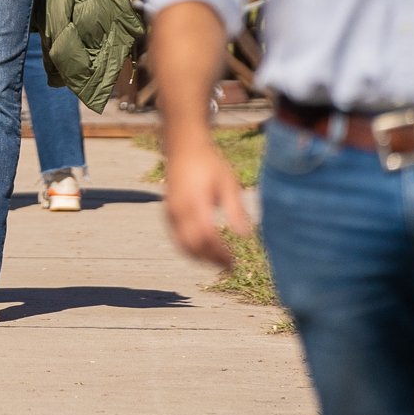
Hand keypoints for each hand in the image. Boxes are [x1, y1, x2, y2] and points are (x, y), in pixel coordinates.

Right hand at [163, 135, 253, 267]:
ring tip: (218, 263)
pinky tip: (204, 251)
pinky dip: (189, 249)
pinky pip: (176, 237)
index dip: (219, 254)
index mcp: (195, 202)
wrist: (184, 147)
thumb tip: (245, 235)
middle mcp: (179, 210)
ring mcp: (171, 211)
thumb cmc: (209, 164)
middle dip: (210, 260)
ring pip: (182, 244)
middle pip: (192, 246)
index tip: (233, 262)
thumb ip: (236, 210)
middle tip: (229, 266)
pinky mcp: (168, 212)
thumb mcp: (229, 183)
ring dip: (199, 258)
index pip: (206, 237)